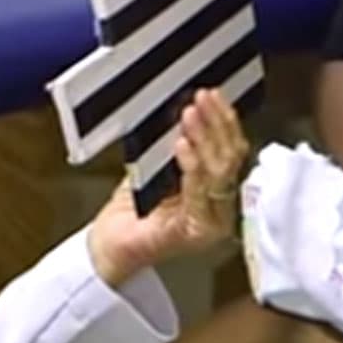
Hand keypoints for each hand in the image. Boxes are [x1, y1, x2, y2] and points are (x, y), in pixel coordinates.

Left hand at [87, 89, 248, 286]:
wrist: (109, 247)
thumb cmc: (131, 211)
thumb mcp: (156, 165)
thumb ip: (174, 144)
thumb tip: (185, 110)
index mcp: (215, 188)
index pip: (233, 149)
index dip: (225, 120)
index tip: (212, 96)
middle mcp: (220, 206)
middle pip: (231, 158)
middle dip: (216, 124)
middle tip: (201, 100)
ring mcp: (212, 221)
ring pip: (220, 172)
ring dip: (204, 138)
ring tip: (190, 116)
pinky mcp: (196, 232)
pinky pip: (200, 193)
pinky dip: (192, 166)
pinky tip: (182, 147)